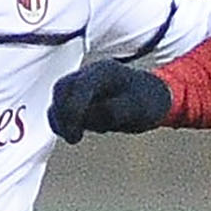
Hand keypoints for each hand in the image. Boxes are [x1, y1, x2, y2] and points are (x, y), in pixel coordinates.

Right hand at [49, 60, 173, 142]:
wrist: (152, 95)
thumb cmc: (147, 101)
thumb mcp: (138, 108)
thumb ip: (114, 110)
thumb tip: (88, 115)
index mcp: (105, 72)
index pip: (80, 86)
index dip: (72, 110)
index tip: (75, 135)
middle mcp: (90, 73)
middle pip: (62, 88)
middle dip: (61, 114)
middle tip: (73, 138)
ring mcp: (82, 83)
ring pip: (59, 97)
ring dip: (60, 118)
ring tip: (73, 137)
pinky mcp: (78, 95)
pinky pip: (61, 105)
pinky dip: (61, 120)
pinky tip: (70, 133)